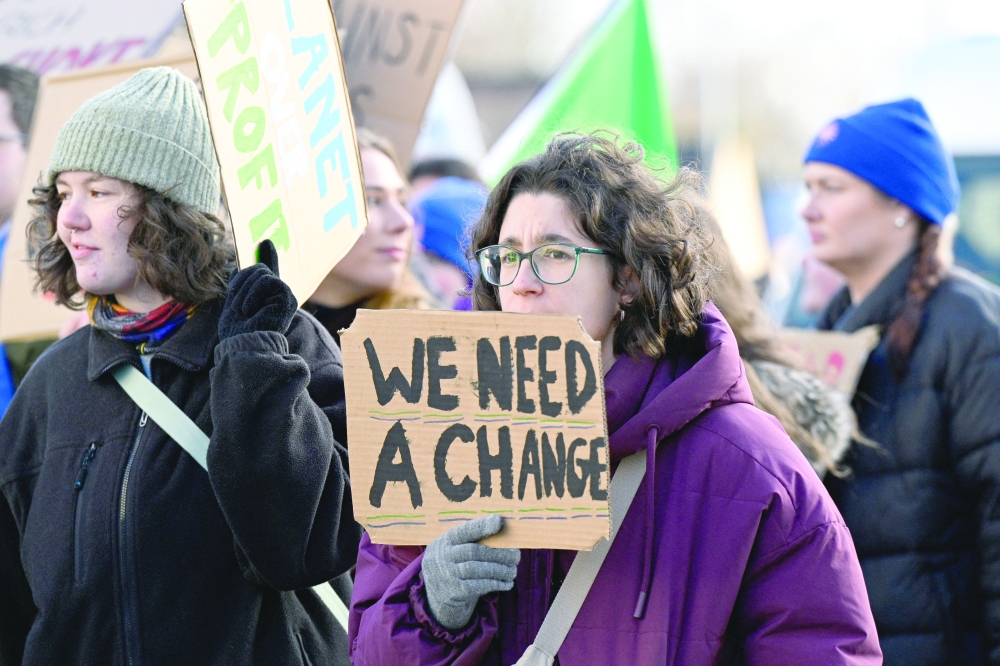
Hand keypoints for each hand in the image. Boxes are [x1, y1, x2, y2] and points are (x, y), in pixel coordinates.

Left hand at [218, 239, 296, 339]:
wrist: (243, 346)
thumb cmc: (237, 331)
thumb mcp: (233, 301)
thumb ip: (240, 284)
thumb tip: (238, 266)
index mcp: (266, 296)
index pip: (267, 271)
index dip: (268, 256)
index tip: (265, 242)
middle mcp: (278, 295)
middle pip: (258, 268)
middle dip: (241, 282)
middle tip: (235, 303)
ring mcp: (284, 296)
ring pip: (261, 272)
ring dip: (244, 289)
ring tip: (241, 310)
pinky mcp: (288, 298)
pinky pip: (268, 279)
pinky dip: (253, 292)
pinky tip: (249, 309)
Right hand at [421, 514, 519, 629]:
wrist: (438, 592)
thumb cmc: (456, 562)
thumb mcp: (457, 547)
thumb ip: (475, 539)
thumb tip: (503, 528)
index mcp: (447, 539)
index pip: (464, 531)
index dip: (481, 525)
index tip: (498, 521)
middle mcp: (444, 556)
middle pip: (475, 552)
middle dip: (499, 553)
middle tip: (516, 556)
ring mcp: (447, 574)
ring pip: (478, 570)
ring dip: (500, 571)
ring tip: (513, 571)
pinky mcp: (454, 592)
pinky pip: (477, 586)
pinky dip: (495, 584)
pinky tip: (506, 583)